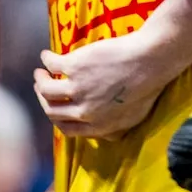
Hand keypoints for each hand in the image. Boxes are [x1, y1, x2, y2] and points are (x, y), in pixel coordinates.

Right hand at [32, 30, 170, 139]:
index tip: (54, 108)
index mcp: (98, 126)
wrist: (151, 59)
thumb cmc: (149, 85)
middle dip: (43, 101)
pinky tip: (46, 55)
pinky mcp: (75, 66)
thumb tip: (106, 136)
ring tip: (40, 73)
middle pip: (52, 111)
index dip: (57, 119)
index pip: (67, 129)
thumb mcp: (135, 117)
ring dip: (40, 81)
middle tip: (42, 89)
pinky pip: (52, 64)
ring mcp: (78, 89)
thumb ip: (116, 128)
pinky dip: (46, 60)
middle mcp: (84, 112)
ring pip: (46, 90)